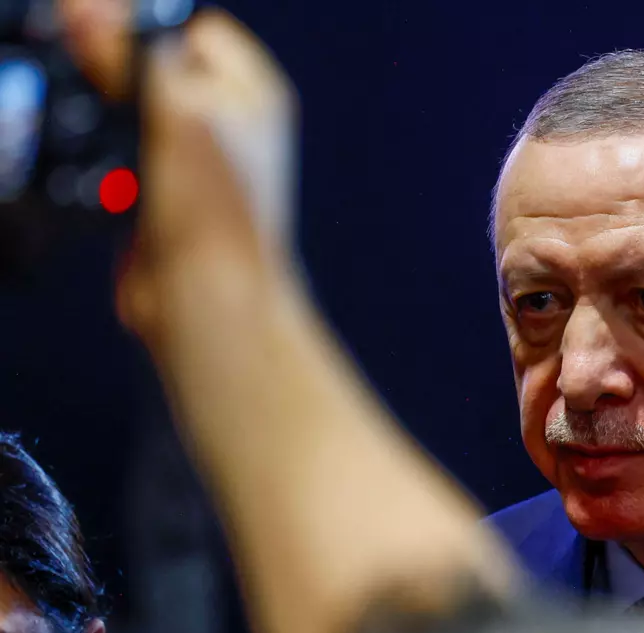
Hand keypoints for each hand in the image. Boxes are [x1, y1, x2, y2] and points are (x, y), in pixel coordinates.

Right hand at [58, 1, 299, 345]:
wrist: (210, 298)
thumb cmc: (218, 214)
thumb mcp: (173, 109)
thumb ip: (134, 53)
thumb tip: (93, 11)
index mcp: (255, 91)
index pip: (195, 27)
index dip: (148, 27)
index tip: (105, 36)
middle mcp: (234, 123)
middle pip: (162, 67)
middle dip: (126, 73)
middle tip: (102, 83)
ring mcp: (201, 160)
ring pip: (140, 111)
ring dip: (119, 121)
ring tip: (127, 147)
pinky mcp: (170, 194)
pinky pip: (129, 155)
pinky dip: (115, 160)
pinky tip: (121, 180)